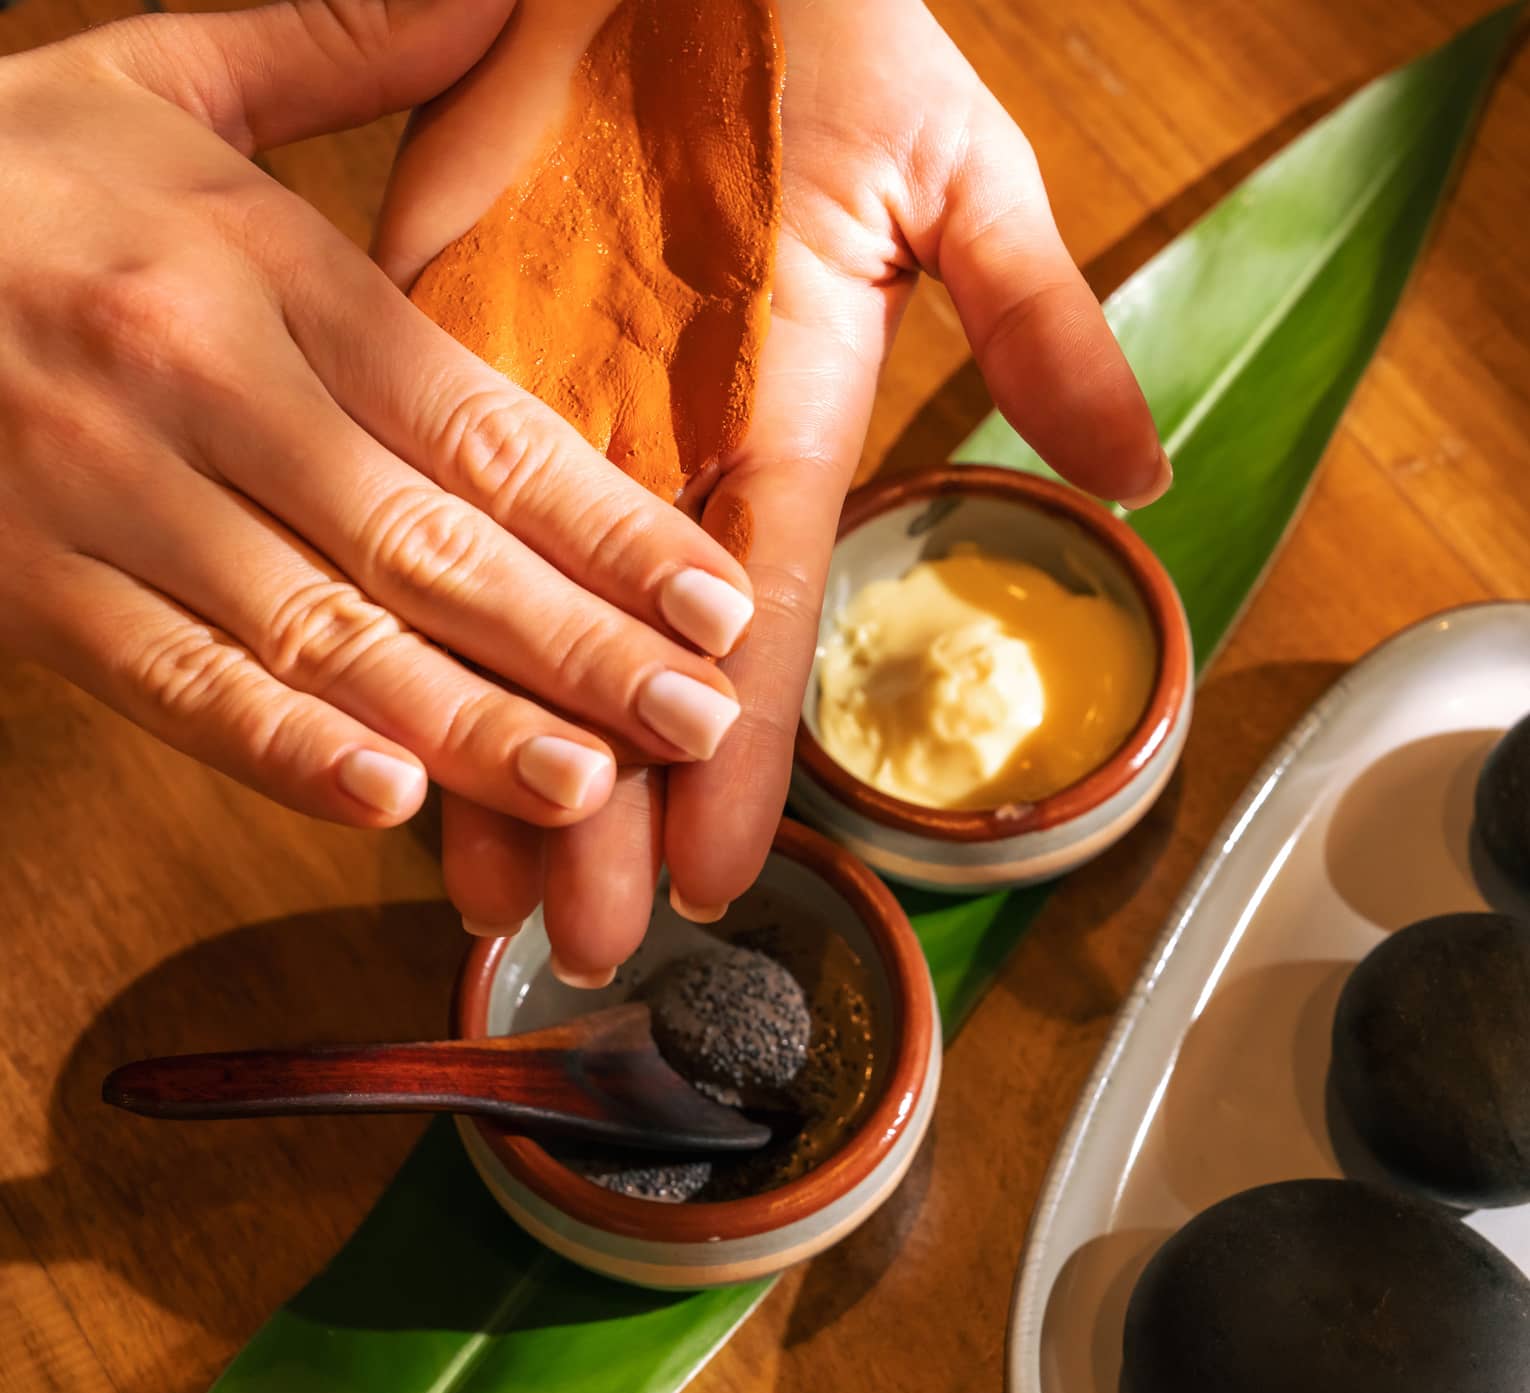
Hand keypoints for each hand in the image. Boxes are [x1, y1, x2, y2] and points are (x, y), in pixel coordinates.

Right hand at [0, 1, 750, 836]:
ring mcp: (103, 492)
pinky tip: (386, 800)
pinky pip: (169, 682)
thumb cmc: (1, 177)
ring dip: (462, 722)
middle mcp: (196, 380)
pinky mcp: (25, 584)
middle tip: (696, 721)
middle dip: (578, 646)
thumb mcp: (157, 82)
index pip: (482, 423)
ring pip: (318, 632)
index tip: (717, 600)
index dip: (613, 524)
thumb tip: (502, 3)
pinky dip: (278, 747)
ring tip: (585, 784)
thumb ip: (333, 49)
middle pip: (428, 542)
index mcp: (258, 266)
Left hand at [379, 0, 1165, 972]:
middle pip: (626, 649)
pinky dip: (400, 598)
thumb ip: (1035, 316)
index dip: (737, 749)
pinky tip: (379, 706)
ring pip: (515, 602)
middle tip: (581, 936)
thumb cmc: (828, 30)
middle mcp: (660, 441)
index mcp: (779, 414)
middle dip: (604, 797)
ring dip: (492, 736)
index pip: (756, 615)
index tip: (715, 872)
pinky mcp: (449, 332)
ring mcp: (551, 399)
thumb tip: (1140, 470)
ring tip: (474, 879)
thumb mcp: (958, 170)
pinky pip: (418, 491)